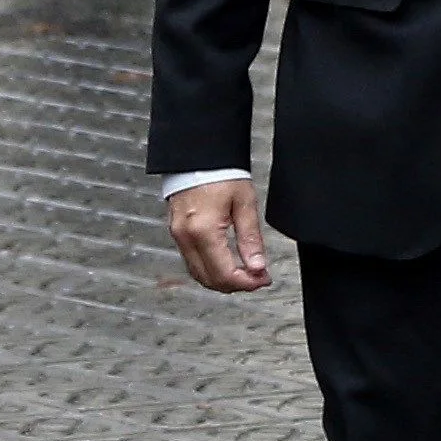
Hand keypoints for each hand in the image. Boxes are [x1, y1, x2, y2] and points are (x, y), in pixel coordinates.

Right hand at [165, 178, 272, 292]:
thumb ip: (251, 239)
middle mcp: (186, 237)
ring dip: (223, 280)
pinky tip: (228, 264)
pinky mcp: (177, 232)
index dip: (248, 283)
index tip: (264, 279)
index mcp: (204, 231)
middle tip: (258, 278)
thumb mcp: (245, 204)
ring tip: (247, 273)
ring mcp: (178, 236)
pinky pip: (192, 262)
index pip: (225, 274)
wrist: (198, 155)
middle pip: (209, 280)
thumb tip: (258, 267)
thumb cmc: (221, 173)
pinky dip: (210, 269)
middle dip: (236, 285)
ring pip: (198, 274)